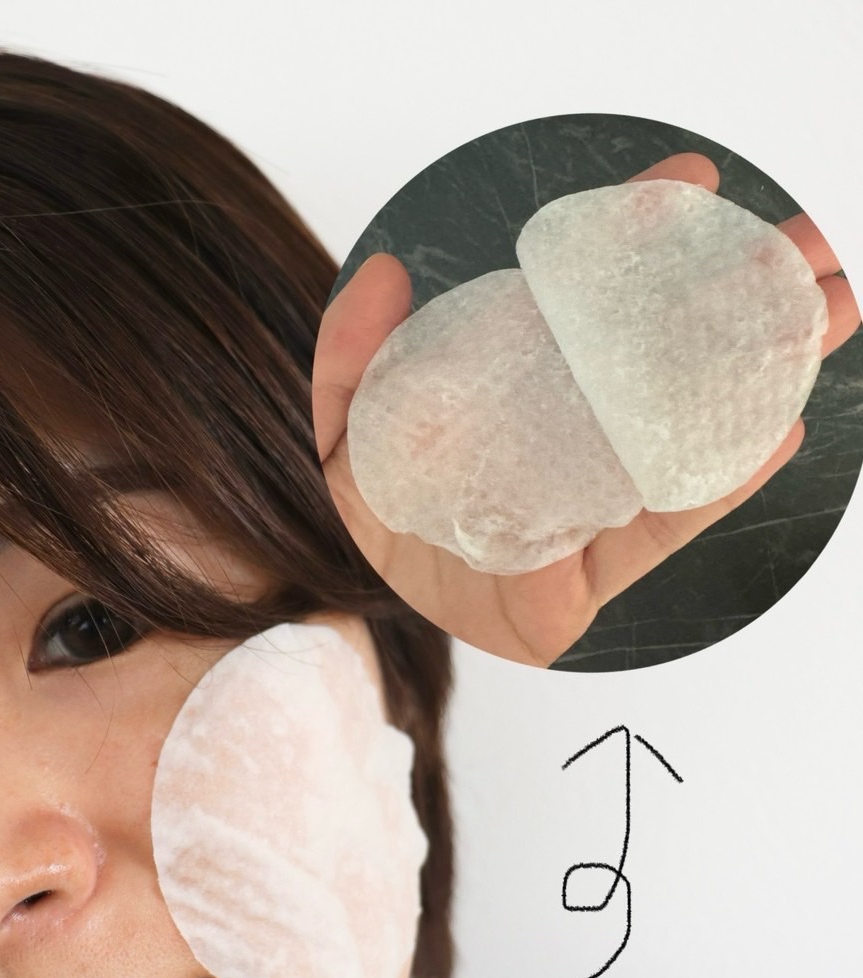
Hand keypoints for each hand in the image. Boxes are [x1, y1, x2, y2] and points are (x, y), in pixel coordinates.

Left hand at [313, 154, 860, 665]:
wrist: (378, 614)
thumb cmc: (379, 521)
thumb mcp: (341, 430)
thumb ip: (351, 360)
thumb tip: (383, 275)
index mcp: (523, 390)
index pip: (586, 309)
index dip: (635, 244)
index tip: (685, 185)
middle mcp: (570, 440)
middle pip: (662, 364)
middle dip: (740, 299)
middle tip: (808, 247)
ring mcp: (589, 503)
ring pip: (683, 435)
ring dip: (760, 373)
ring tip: (826, 315)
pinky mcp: (591, 574)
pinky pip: (656, 526)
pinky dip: (713, 482)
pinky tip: (771, 429)